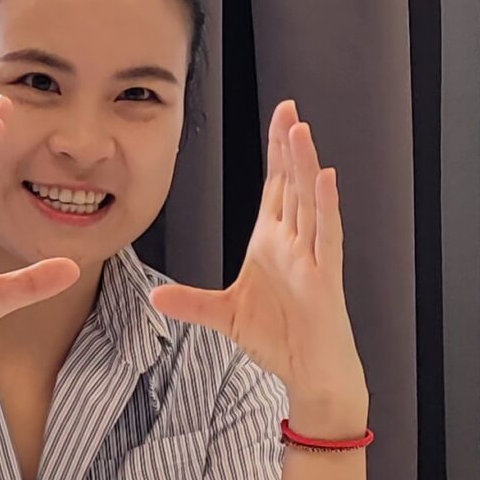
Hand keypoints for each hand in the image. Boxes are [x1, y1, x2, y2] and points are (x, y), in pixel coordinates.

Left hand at [148, 100, 369, 432]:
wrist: (309, 372)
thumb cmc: (277, 339)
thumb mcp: (223, 316)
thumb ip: (190, 302)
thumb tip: (154, 297)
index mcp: (272, 243)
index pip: (274, 189)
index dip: (275, 154)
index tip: (278, 119)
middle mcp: (293, 243)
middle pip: (292, 184)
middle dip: (289, 146)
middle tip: (288, 107)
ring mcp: (311, 258)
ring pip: (310, 203)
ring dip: (305, 167)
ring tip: (300, 132)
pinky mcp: (324, 278)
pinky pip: (326, 237)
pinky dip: (326, 209)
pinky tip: (324, 181)